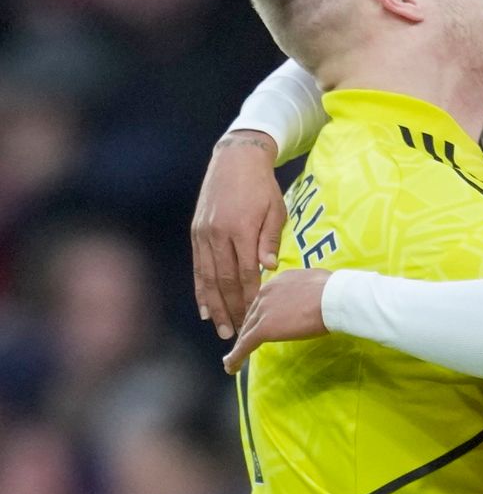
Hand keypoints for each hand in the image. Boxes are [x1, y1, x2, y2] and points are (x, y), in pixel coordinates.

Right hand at [192, 130, 282, 338]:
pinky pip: (198, 266)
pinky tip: (205, 307)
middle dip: (231, 309)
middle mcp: (218, 234)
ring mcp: (203, 234)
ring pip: (207, 277)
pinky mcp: (196, 232)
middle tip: (238, 334)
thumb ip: (270, 241)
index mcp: (241, 229)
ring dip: (214, 305)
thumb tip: (268, 270)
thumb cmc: (263, 186)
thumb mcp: (275, 211)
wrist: (235, 160)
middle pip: (224, 280)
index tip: (256, 318)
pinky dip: (201, 289)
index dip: (250, 298)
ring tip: (221, 328)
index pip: (246, 273)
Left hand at [223, 268, 332, 373]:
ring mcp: (263, 311)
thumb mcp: (316, 281)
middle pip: (252, 314)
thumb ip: (306, 288)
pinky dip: (237, 357)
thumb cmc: (335, 290)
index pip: (264, 299)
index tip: (262, 322)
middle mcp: (265, 292)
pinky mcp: (264, 328)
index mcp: (278, 280)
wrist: (335, 297)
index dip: (262, 313)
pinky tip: (231, 366)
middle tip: (246, 341)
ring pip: (247, 330)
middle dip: (248, 328)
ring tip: (234, 357)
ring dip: (240, 344)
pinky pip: (245, 344)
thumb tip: (312, 294)